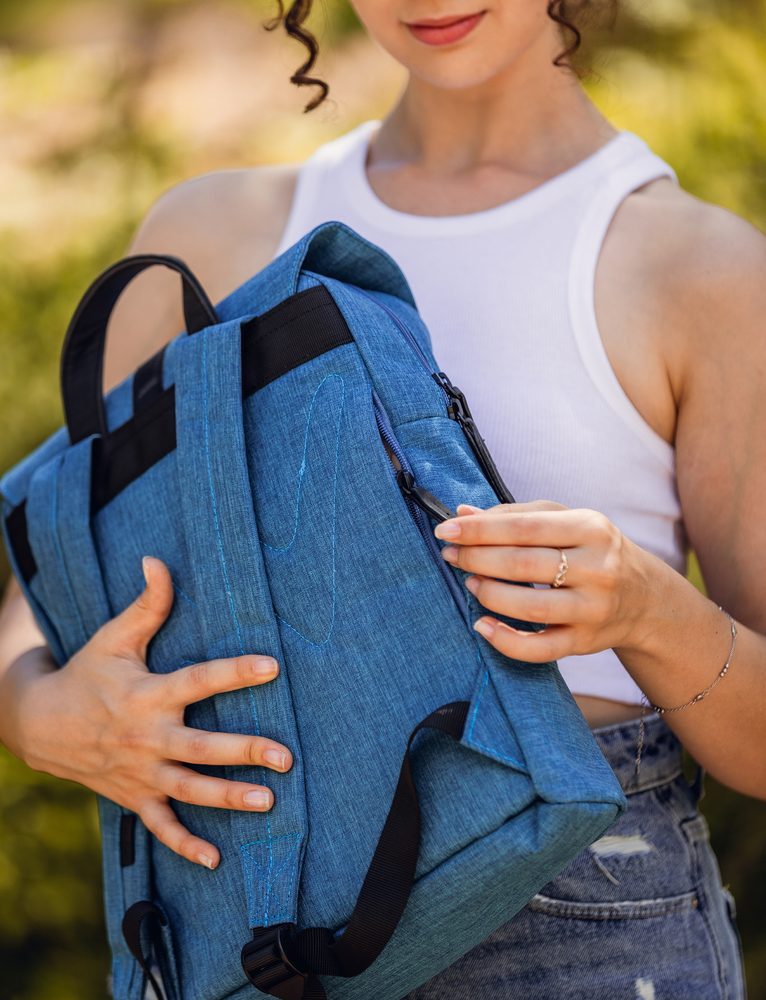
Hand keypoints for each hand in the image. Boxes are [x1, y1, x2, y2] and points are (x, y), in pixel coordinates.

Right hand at [0, 556, 292, 869]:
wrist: (39, 724)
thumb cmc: (87, 674)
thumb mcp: (113, 637)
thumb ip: (146, 603)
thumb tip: (157, 559)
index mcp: (147, 694)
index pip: (197, 681)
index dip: (234, 672)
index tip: (272, 666)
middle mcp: (146, 736)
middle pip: (201, 746)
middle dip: (243, 751)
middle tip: (285, 756)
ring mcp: (139, 772)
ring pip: (189, 789)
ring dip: (227, 798)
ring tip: (268, 801)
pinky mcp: (132, 797)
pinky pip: (160, 826)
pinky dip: (185, 844)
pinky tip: (215, 859)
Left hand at [435, 499, 658, 662]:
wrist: (644, 597)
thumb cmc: (592, 550)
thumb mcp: (566, 521)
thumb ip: (516, 515)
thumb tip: (463, 512)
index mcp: (591, 527)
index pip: (524, 527)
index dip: (480, 529)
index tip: (445, 530)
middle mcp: (597, 567)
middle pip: (523, 564)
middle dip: (478, 558)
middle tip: (451, 556)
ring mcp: (593, 608)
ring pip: (530, 606)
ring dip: (489, 594)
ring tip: (470, 583)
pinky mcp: (585, 641)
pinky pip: (540, 648)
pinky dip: (506, 640)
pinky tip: (482, 626)